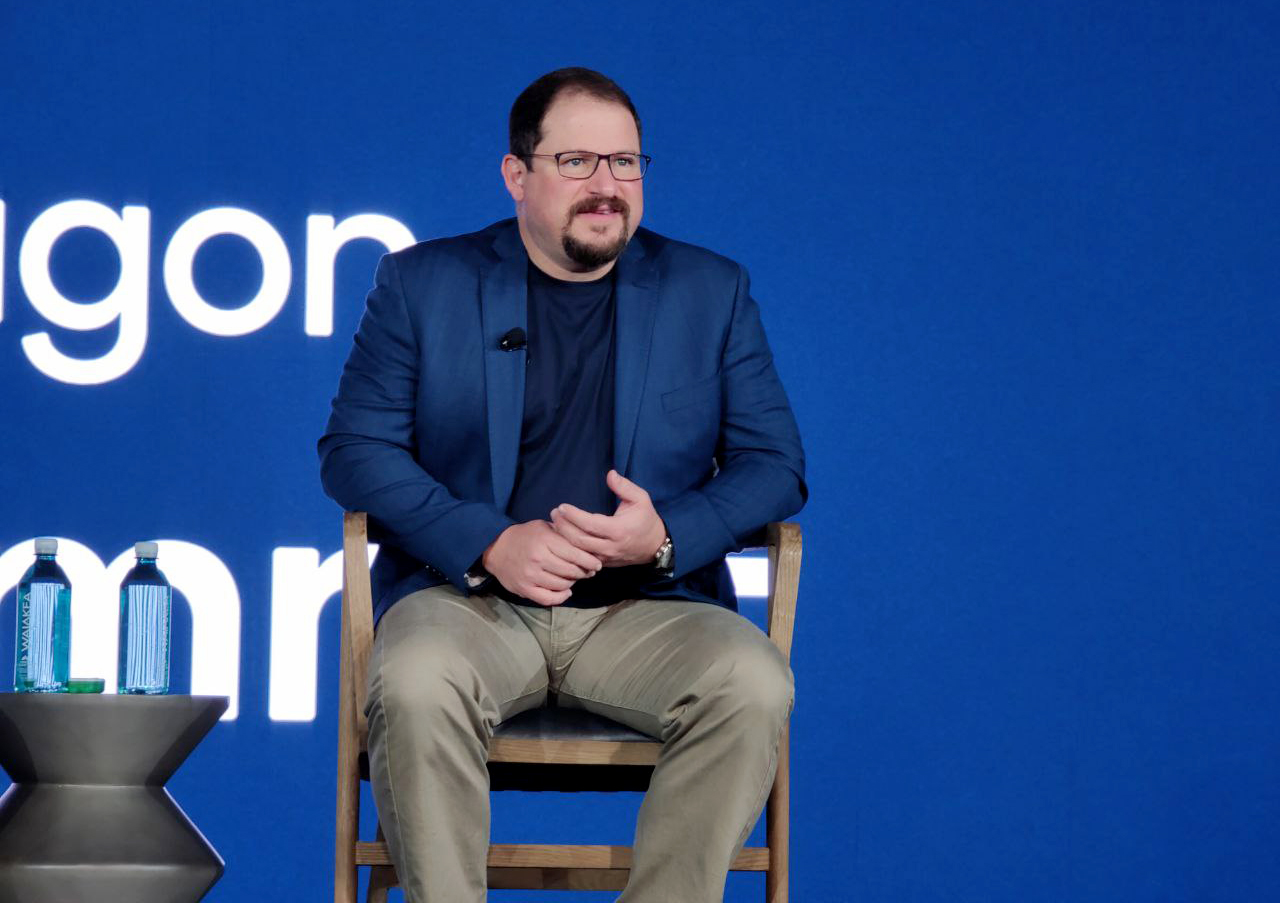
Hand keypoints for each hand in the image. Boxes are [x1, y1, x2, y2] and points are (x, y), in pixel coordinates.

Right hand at [481, 520, 602, 606]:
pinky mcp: (525, 589)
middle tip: (589, 572)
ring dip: (573, 583)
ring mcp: (531, 575)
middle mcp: (538, 559)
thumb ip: (563, 533)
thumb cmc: (525, 536)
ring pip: (562, 585)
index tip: (597, 563)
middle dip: (584, 572)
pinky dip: (560, 597)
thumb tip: (587, 542)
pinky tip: (566, 591)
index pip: (575, 554)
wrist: (497, 548)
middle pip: (571, 571)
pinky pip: (548, 599)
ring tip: (575, 578)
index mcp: (545, 541)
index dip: (589, 561)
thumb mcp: (544, 526)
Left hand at [549, 470, 666, 567]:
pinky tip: (561, 538)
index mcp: (618, 530)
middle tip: (553, 513)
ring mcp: (605, 558)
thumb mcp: (641, 499)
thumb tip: (610, 474)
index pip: (589, 524)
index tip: (561, 506)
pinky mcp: (602, 564)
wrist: (654, 546)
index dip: (573, 516)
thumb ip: (624, 486)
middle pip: (579, 540)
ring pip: (578, 552)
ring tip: (554, 524)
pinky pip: (581, 559)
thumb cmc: (645, 519)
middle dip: (563, 526)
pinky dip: (569, 549)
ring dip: (563, 538)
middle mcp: (610, 547)